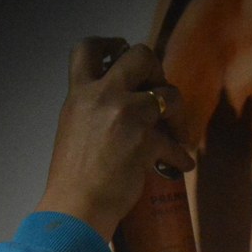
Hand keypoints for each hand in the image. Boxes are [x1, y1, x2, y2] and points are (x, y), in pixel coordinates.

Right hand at [37, 37, 195, 239]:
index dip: (110, 43)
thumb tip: (121, 110)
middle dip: (156, 70)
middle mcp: (103, 96)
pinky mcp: (147, 139)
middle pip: (141, 55)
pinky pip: (176, 142)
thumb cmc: (71, 180)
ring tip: (177, 134)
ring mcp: (127, 114)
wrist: (76, 208)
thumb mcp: (73, 131)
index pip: (88, 48)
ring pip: (170, 93)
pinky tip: (179, 166)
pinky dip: (180, 156)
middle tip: (157, 92)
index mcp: (79, 94)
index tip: (122, 51)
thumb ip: (92, 112)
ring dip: (178, 113)